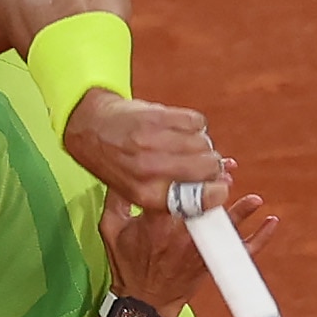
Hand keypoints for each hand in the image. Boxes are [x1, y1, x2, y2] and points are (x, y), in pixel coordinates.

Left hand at [63, 89, 222, 213]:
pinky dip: (195, 125)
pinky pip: (196, 122)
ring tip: (186, 144)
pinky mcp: (157, 116)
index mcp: (146, 195)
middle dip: (212, 165)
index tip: (220, 185)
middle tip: (205, 161)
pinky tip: (180, 128)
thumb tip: (224, 184)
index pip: (197, 200)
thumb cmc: (120, 163)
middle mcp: (149, 170)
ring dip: (202, 143)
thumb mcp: (141, 189)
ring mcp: (152, 141)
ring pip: (203, 143)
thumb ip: (179, 192)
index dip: (216, 192)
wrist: (92, 127)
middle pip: (206, 168)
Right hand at [98, 178, 278, 315]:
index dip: (191, 171)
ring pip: (226, 225)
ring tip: (254, 198)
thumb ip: (116, 197)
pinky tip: (270, 221)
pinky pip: (242, 250)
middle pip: (207, 203)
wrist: (142, 302)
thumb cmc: (127, 263)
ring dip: (243, 210)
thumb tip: (123, 170)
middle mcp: (182, 234)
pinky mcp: (211, 262)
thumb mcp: (111, 227)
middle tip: (227, 170)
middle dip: (219, 184)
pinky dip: (260, 237)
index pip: (178, 188)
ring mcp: (200, 249)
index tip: (198, 159)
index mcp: (158, 221)